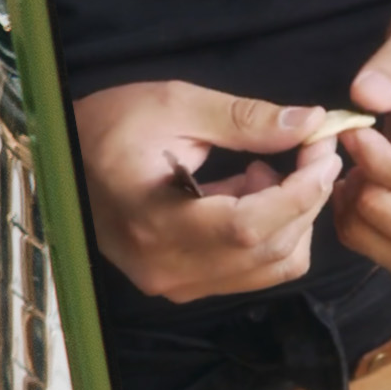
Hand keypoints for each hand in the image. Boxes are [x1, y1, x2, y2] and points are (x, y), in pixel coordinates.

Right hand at [67, 80, 345, 300]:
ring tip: (269, 170)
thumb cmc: (110, 125)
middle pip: (268, 248)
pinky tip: (253, 193)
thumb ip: (246, 119)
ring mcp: (174, 283)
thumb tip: (310, 122)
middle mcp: (167, 266)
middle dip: (307, 198)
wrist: (66, 159)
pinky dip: (272, 235)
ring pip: (270, 266)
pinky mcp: (183, 284)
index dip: (301, 192)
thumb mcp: (174, 105)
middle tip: (316, 152)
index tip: (324, 152)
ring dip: (292, 217)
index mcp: (155, 220)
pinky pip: (252, 272)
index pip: (250, 225)